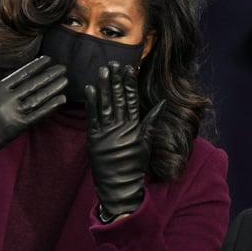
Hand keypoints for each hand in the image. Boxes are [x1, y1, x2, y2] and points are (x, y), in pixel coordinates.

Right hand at [0, 54, 66, 172]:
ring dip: (53, 88)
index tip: (48, 59)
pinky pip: (38, 115)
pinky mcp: (17, 127)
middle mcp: (7, 100)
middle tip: (63, 68)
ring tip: (65, 80)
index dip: (36, 66)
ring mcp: (13, 114)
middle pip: (33, 84)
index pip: (21, 74)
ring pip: (38, 98)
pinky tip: (61, 100)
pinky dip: (51, 107)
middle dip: (49, 75)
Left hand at [85, 63, 163, 218]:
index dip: (130, 84)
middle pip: (118, 100)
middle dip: (116, 81)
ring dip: (104, 87)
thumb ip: (152, 122)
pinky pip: (92, 119)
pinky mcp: (94, 141)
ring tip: (102, 70)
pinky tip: (90, 89)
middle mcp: (120, 129)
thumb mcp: (146, 143)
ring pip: (105, 106)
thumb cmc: (134, 166)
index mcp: (134, 129)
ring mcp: (106, 134)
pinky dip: (91, 103)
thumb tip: (161, 103)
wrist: (120, 187)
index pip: (132, 101)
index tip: (129, 69)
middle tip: (114, 63)